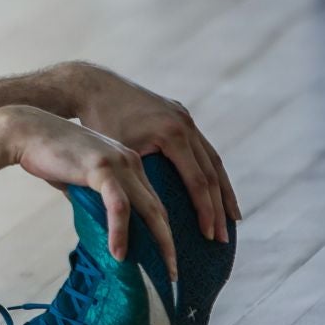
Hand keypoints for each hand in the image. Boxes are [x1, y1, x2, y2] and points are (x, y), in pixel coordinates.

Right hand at [0, 105, 178, 279]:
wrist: (25, 130)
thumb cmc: (47, 153)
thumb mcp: (78, 178)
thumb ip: (92, 196)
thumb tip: (97, 220)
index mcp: (129, 163)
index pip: (154, 202)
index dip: (162, 232)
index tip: (165, 258)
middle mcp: (130, 162)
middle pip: (159, 209)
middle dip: (169, 244)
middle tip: (174, 274)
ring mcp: (118, 164)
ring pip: (148, 210)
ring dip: (159, 243)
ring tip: (163, 270)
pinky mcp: (101, 168)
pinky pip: (118, 206)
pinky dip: (120, 232)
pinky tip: (119, 253)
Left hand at [67, 61, 240, 242]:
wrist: (91, 86)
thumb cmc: (97, 124)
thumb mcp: (117, 155)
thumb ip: (132, 183)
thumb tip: (136, 225)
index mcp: (173, 134)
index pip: (197, 181)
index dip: (205, 211)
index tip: (209, 236)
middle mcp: (185, 123)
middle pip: (211, 172)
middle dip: (219, 208)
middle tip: (223, 238)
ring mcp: (185, 117)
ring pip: (212, 159)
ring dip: (223, 190)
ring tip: (232, 219)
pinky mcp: (180, 114)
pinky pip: (201, 147)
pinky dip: (210, 170)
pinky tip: (214, 189)